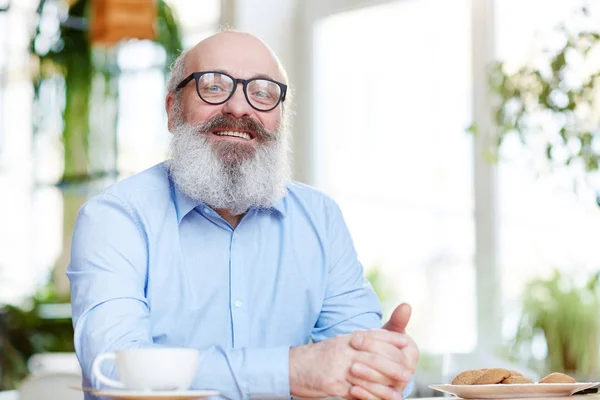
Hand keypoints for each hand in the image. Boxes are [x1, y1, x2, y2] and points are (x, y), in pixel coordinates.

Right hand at [289, 330, 408, 399]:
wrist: (294, 367)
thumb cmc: (319, 357)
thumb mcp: (340, 344)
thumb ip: (359, 341)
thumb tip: (380, 340)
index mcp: (346, 339)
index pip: (373, 335)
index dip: (391, 339)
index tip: (406, 343)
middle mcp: (344, 350)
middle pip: (374, 355)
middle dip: (393, 363)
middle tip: (408, 371)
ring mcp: (338, 367)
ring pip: (369, 373)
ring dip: (387, 382)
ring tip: (400, 387)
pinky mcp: (334, 384)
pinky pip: (358, 390)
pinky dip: (373, 395)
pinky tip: (383, 397)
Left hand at [349, 303, 419, 398]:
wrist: (375, 363)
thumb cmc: (382, 344)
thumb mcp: (389, 331)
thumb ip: (397, 320)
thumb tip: (405, 306)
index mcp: (411, 354)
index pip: (395, 350)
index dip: (375, 344)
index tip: (356, 338)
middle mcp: (408, 373)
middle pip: (393, 369)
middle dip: (373, 362)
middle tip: (352, 354)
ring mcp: (398, 388)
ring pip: (387, 387)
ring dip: (369, 378)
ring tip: (351, 369)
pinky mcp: (388, 399)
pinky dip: (366, 395)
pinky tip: (351, 388)